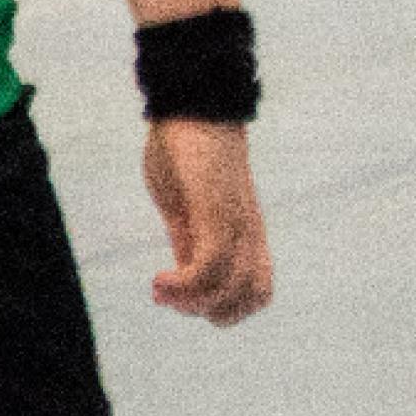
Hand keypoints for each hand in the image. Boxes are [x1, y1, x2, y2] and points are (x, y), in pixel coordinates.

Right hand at [143, 118, 273, 324]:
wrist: (192, 104)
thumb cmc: (187, 152)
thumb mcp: (185, 206)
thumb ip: (189, 239)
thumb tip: (185, 271)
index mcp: (242, 233)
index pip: (257, 292)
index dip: (222, 307)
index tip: (184, 294)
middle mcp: (245, 231)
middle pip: (252, 297)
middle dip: (208, 312)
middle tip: (171, 294)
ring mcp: (233, 220)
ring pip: (234, 289)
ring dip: (191, 304)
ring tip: (161, 288)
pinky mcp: (215, 208)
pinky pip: (211, 266)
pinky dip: (183, 286)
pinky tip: (158, 280)